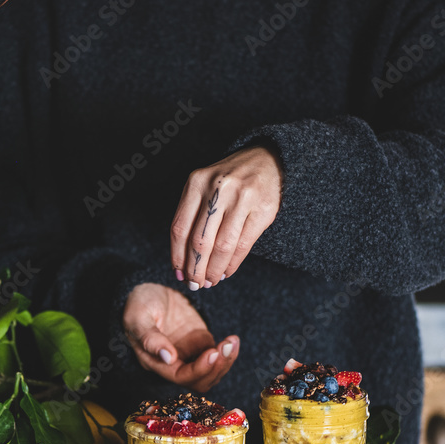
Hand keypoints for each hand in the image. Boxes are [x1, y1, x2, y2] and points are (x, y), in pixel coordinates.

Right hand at [123, 283, 238, 393]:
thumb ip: (150, 338)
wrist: (150, 291)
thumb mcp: (138, 317)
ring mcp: (189, 355)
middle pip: (200, 381)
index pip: (181, 376)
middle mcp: (174, 364)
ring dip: (225, 361)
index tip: (212, 352)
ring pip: (212, 372)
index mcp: (156, 362)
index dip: (199, 369)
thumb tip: (168, 357)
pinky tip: (232, 340)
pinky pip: (218, 358)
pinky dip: (228, 353)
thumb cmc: (139, 304)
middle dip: (216, 367)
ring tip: (232, 341)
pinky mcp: (201, 344)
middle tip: (226, 346)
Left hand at [170, 146, 282, 288]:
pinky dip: (232, 264)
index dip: (178, 257)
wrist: (267, 160)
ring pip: (222, 246)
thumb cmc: (228, 180)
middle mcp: (218, 189)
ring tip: (210, 281)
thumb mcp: (203, 187)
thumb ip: (192, 215)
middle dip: (195, 269)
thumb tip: (183, 261)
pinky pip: (243, 245)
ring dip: (214, 270)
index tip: (179, 274)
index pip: (180, 228)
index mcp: (196, 182)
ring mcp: (242, 198)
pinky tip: (226, 271)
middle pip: (199, 241)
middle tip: (195, 284)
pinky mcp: (263, 210)